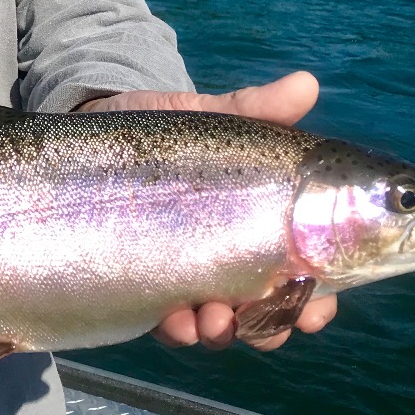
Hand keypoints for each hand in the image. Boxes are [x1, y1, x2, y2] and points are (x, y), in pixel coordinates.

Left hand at [77, 71, 337, 350]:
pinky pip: (167, 320)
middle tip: (261, 321)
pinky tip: (173, 319)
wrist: (96, 125)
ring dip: (222, 331)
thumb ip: (253, 109)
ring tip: (213, 320)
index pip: (304, 275)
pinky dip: (177, 328)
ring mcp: (188, 274)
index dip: (318, 299)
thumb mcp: (206, 115)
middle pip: (267, 313)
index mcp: (258, 225)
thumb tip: (306, 84)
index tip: (317, 306)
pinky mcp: (145, 281)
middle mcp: (229, 259)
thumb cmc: (164, 126)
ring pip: (219, 324)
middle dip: (270, 328)